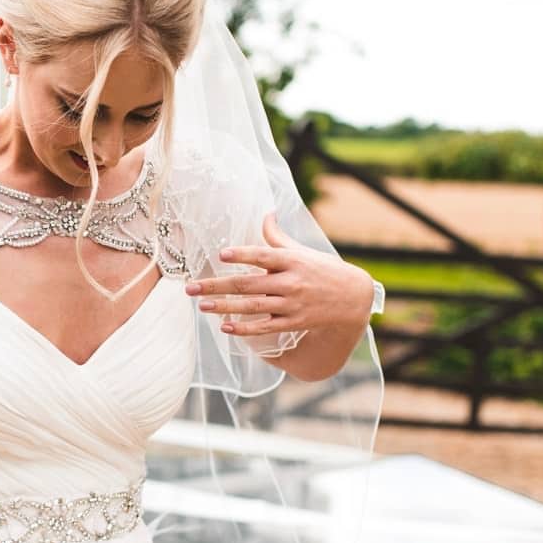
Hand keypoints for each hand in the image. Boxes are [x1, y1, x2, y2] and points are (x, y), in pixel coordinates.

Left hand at [185, 213, 374, 337]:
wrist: (352, 297)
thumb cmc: (323, 269)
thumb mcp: (302, 250)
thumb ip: (278, 237)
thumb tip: (265, 214)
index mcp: (292, 260)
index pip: (263, 255)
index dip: (242, 254)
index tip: (220, 254)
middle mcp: (291, 282)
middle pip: (248, 284)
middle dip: (216, 286)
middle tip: (190, 288)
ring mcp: (292, 304)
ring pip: (252, 307)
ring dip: (225, 307)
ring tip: (202, 306)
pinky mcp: (293, 322)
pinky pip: (265, 327)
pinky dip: (245, 329)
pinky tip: (225, 327)